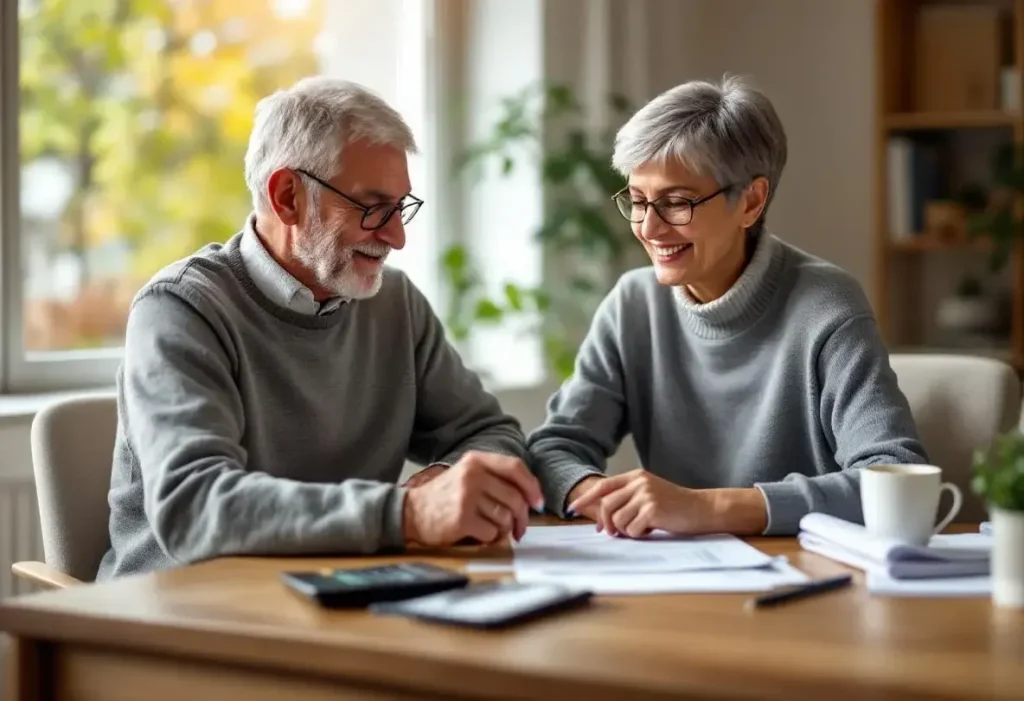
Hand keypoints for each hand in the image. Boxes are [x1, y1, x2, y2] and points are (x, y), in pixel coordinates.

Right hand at [402, 451, 543, 546]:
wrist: (411, 512)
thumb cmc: (445, 496)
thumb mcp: (468, 475)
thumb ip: (496, 479)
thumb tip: (532, 497)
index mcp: (476, 461)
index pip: (515, 467)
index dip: (532, 486)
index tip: (538, 502)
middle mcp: (473, 475)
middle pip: (515, 497)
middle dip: (522, 517)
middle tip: (519, 529)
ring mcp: (467, 497)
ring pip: (505, 517)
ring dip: (503, 529)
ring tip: (490, 528)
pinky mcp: (462, 519)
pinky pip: (492, 533)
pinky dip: (489, 538)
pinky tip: (477, 534)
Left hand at [567, 469, 767, 537]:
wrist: (702, 509)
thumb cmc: (674, 506)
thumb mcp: (649, 495)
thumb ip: (627, 500)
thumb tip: (601, 521)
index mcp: (635, 477)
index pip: (603, 486)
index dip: (586, 498)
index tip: (573, 509)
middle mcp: (639, 483)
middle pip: (606, 506)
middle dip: (606, 523)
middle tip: (613, 533)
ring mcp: (646, 495)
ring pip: (617, 520)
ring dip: (626, 530)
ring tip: (642, 527)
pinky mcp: (653, 509)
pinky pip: (632, 529)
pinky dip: (638, 534)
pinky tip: (651, 529)